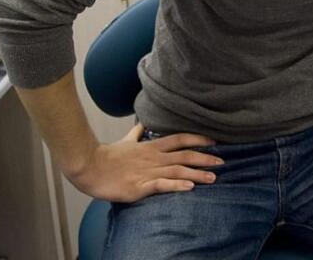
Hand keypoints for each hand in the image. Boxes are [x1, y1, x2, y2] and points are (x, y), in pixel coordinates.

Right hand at [66, 124, 222, 202]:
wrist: (89, 167)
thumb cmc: (107, 156)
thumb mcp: (125, 140)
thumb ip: (136, 133)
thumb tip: (141, 124)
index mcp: (151, 147)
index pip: (179, 139)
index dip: (197, 139)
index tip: (213, 141)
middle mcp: (153, 158)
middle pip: (184, 156)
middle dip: (204, 158)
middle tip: (222, 162)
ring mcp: (147, 172)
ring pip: (177, 171)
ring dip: (196, 175)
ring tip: (213, 178)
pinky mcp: (139, 187)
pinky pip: (161, 185)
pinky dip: (176, 186)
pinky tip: (189, 188)